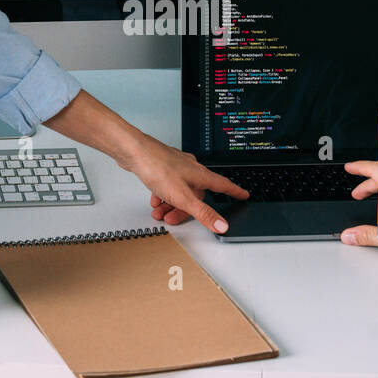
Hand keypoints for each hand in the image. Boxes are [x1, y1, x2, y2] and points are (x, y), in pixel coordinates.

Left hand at [122, 134, 248, 233]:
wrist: (134, 152)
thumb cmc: (158, 167)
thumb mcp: (183, 197)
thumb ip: (203, 213)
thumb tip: (222, 225)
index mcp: (201, 175)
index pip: (224, 185)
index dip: (235, 192)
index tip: (244, 195)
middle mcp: (191, 169)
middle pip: (197, 193)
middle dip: (186, 209)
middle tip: (174, 219)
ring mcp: (177, 166)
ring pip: (180, 190)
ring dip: (171, 204)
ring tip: (160, 213)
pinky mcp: (163, 167)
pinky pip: (168, 185)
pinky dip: (163, 196)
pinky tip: (154, 201)